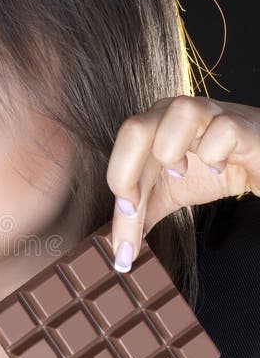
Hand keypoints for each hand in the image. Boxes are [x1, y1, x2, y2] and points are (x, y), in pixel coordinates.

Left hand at [106, 95, 259, 270]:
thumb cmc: (217, 166)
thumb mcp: (171, 192)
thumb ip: (143, 212)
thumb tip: (118, 244)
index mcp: (152, 126)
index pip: (120, 152)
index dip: (115, 189)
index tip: (122, 235)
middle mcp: (174, 113)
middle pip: (134, 128)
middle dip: (126, 175)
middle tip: (136, 209)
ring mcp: (210, 114)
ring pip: (178, 112)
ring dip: (171, 152)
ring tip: (181, 174)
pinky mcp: (241, 125)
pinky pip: (222, 129)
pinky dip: (215, 153)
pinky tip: (217, 168)